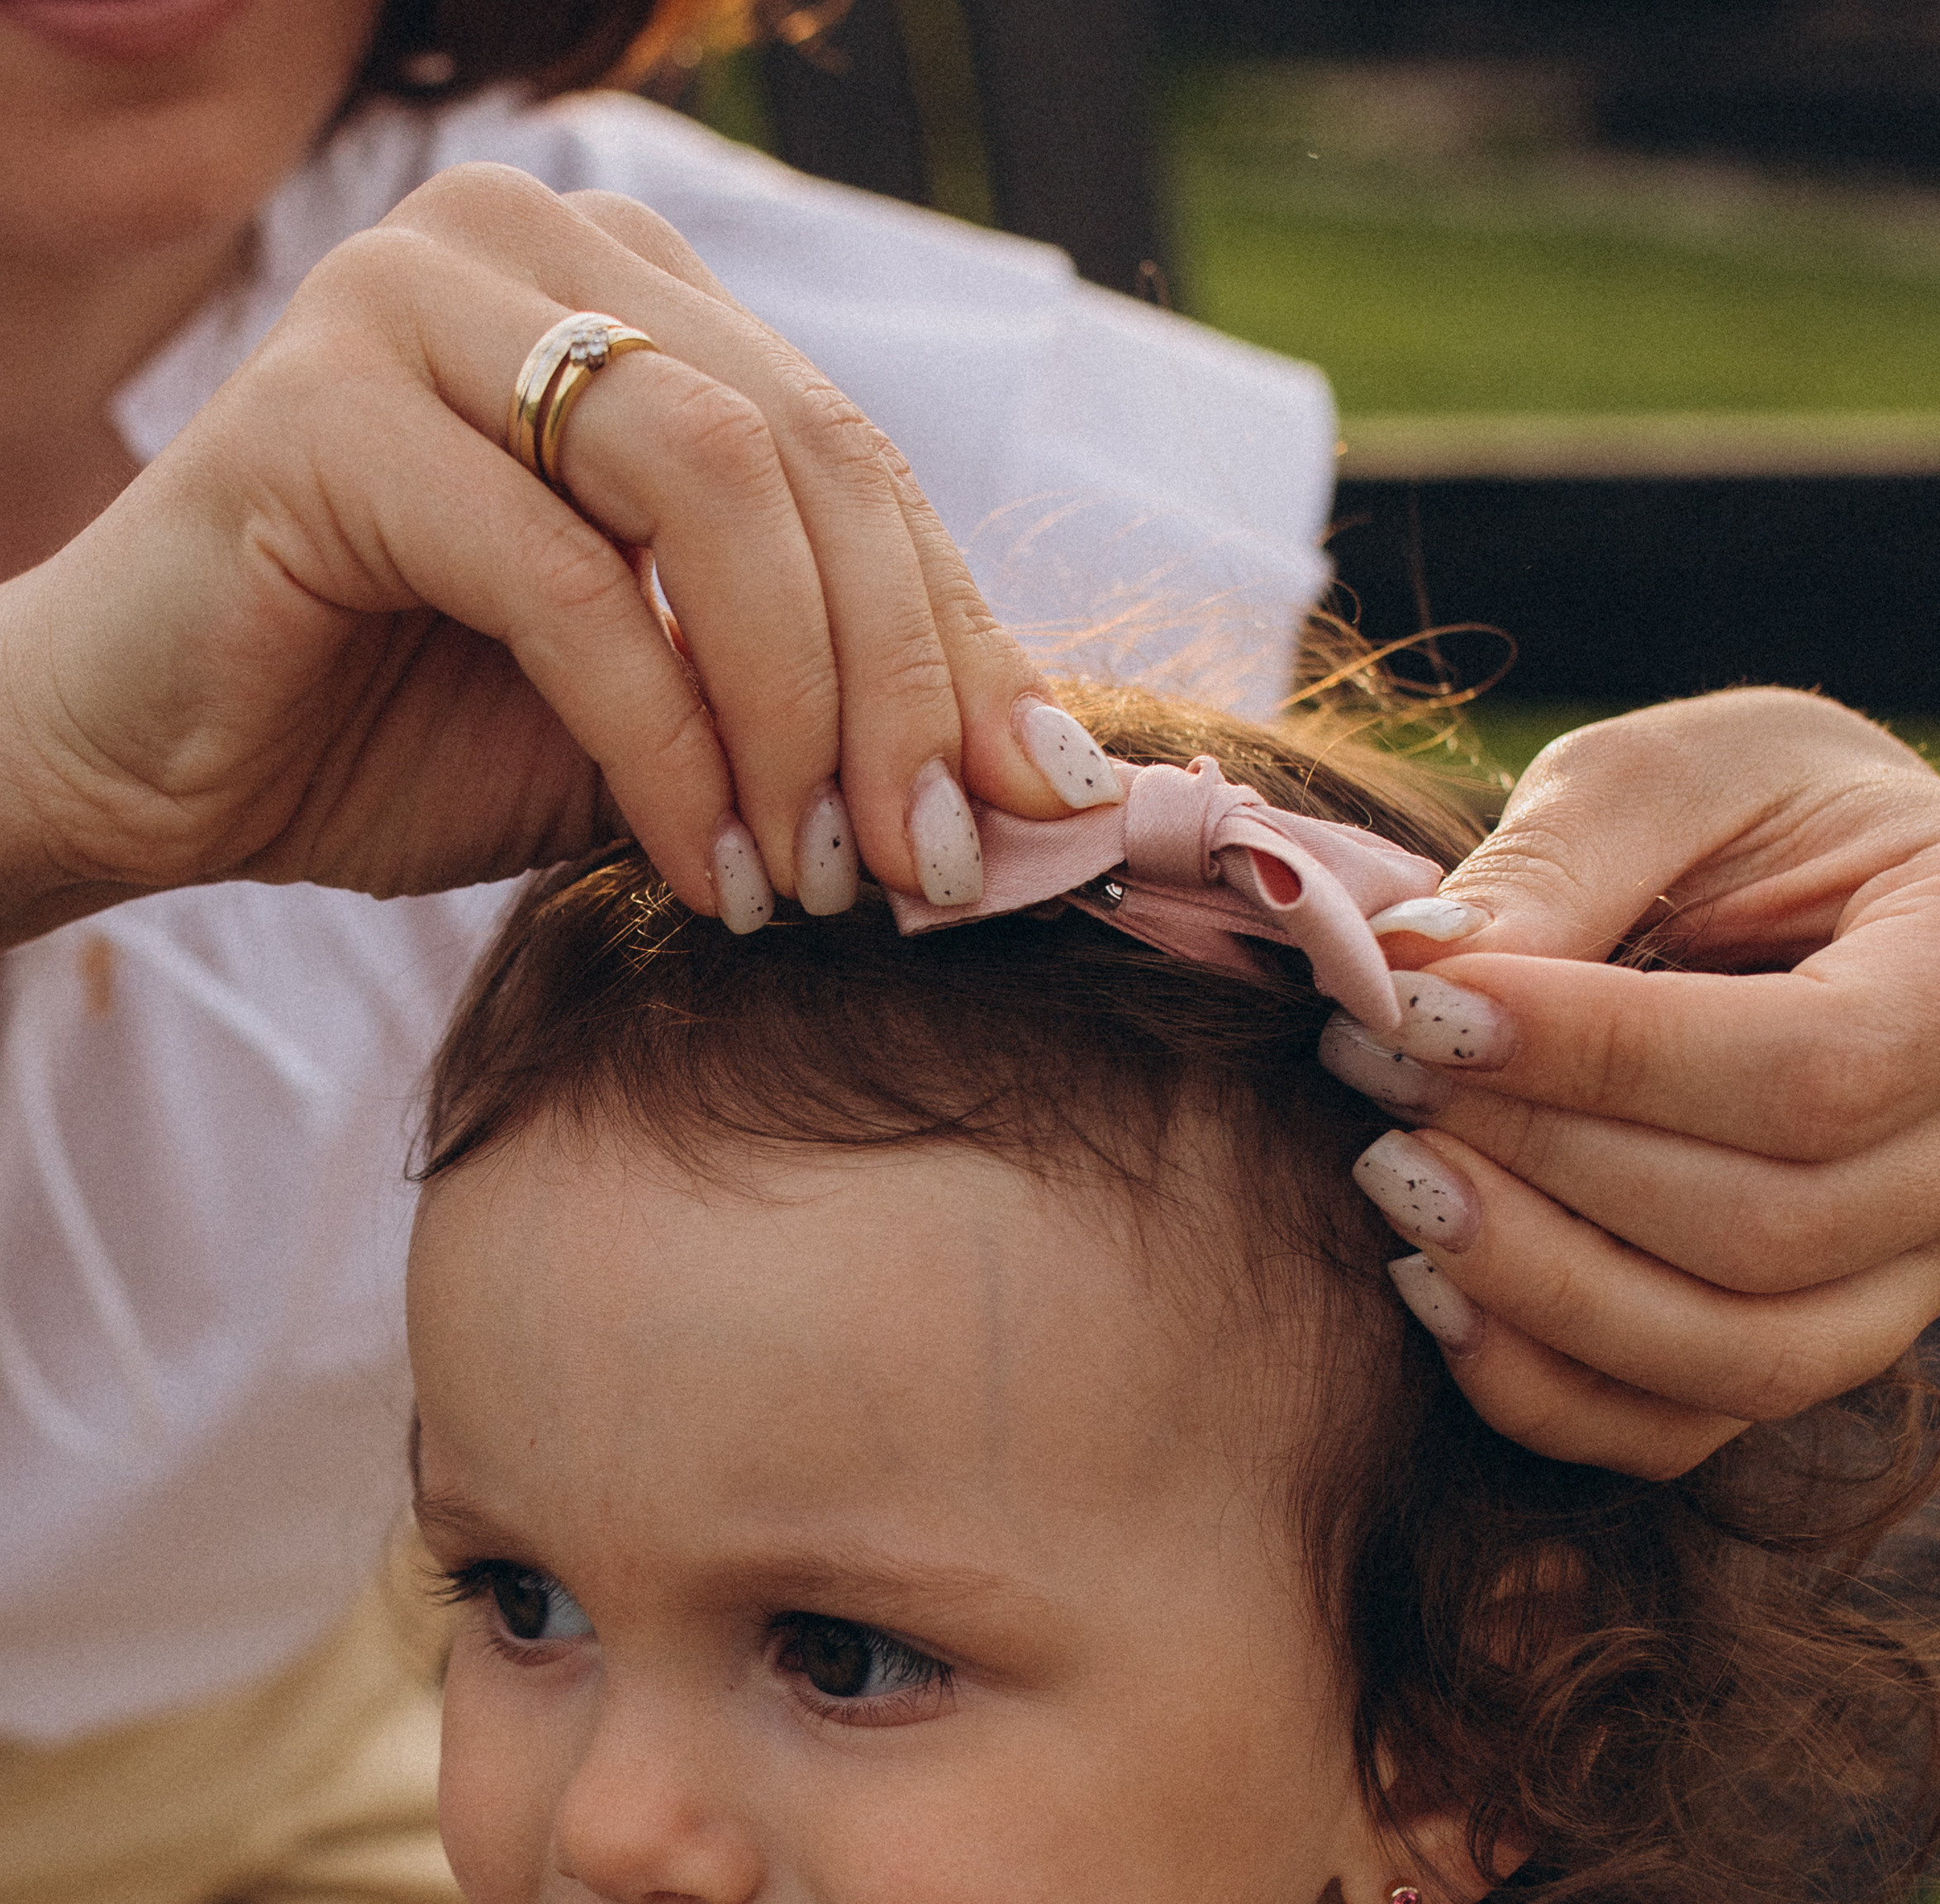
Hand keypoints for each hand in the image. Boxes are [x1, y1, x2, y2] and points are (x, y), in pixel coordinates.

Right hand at [0, 165, 1086, 946]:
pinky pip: (568, 583)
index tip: (1032, 815)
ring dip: (794, 714)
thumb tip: (1053, 788)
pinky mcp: (324, 406)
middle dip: (901, 689)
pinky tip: (701, 864)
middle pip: (811, 455)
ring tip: (806, 883)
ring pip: (710, 489)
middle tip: (928, 871)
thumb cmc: (396, 732)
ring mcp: (416, 297)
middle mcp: (530, 248)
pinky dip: (665, 744)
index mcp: (624, 291)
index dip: (964, 645)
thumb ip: (826, 717)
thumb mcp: (669, 724)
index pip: (856, 459)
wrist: (148, 767)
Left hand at [1341, 689, 1939, 1473]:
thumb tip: (1414, 975)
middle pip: (1776, 1231)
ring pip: (1746, 1356)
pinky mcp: (1827, 1348)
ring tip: (1392, 1180)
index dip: (1604, 1059)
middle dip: (1544, 1165)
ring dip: (1535, 1289)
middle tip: (1375, 1075)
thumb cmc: (1762, 818)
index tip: (1419, 1007)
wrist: (1833, 911)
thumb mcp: (1679, 771)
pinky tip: (1431, 1289)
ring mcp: (1931, 1272)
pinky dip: (1545, 1387)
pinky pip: (1693, 1428)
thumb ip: (1562, 859)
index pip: (1818, 1067)